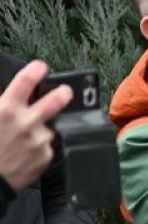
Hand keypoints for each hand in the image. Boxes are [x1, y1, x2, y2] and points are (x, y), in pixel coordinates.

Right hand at [0, 60, 71, 192]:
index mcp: (5, 109)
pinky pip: (45, 147)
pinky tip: (22, 154)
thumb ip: (1, 105)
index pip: (25, 81)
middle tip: (66, 91)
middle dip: (62, 94)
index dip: (36, 71)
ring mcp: (38, 140)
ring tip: (21, 140)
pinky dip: (37, 148)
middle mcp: (25, 122)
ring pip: (47, 128)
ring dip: (39, 131)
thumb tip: (11, 97)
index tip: (42, 66)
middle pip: (54, 101)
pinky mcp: (45, 157)